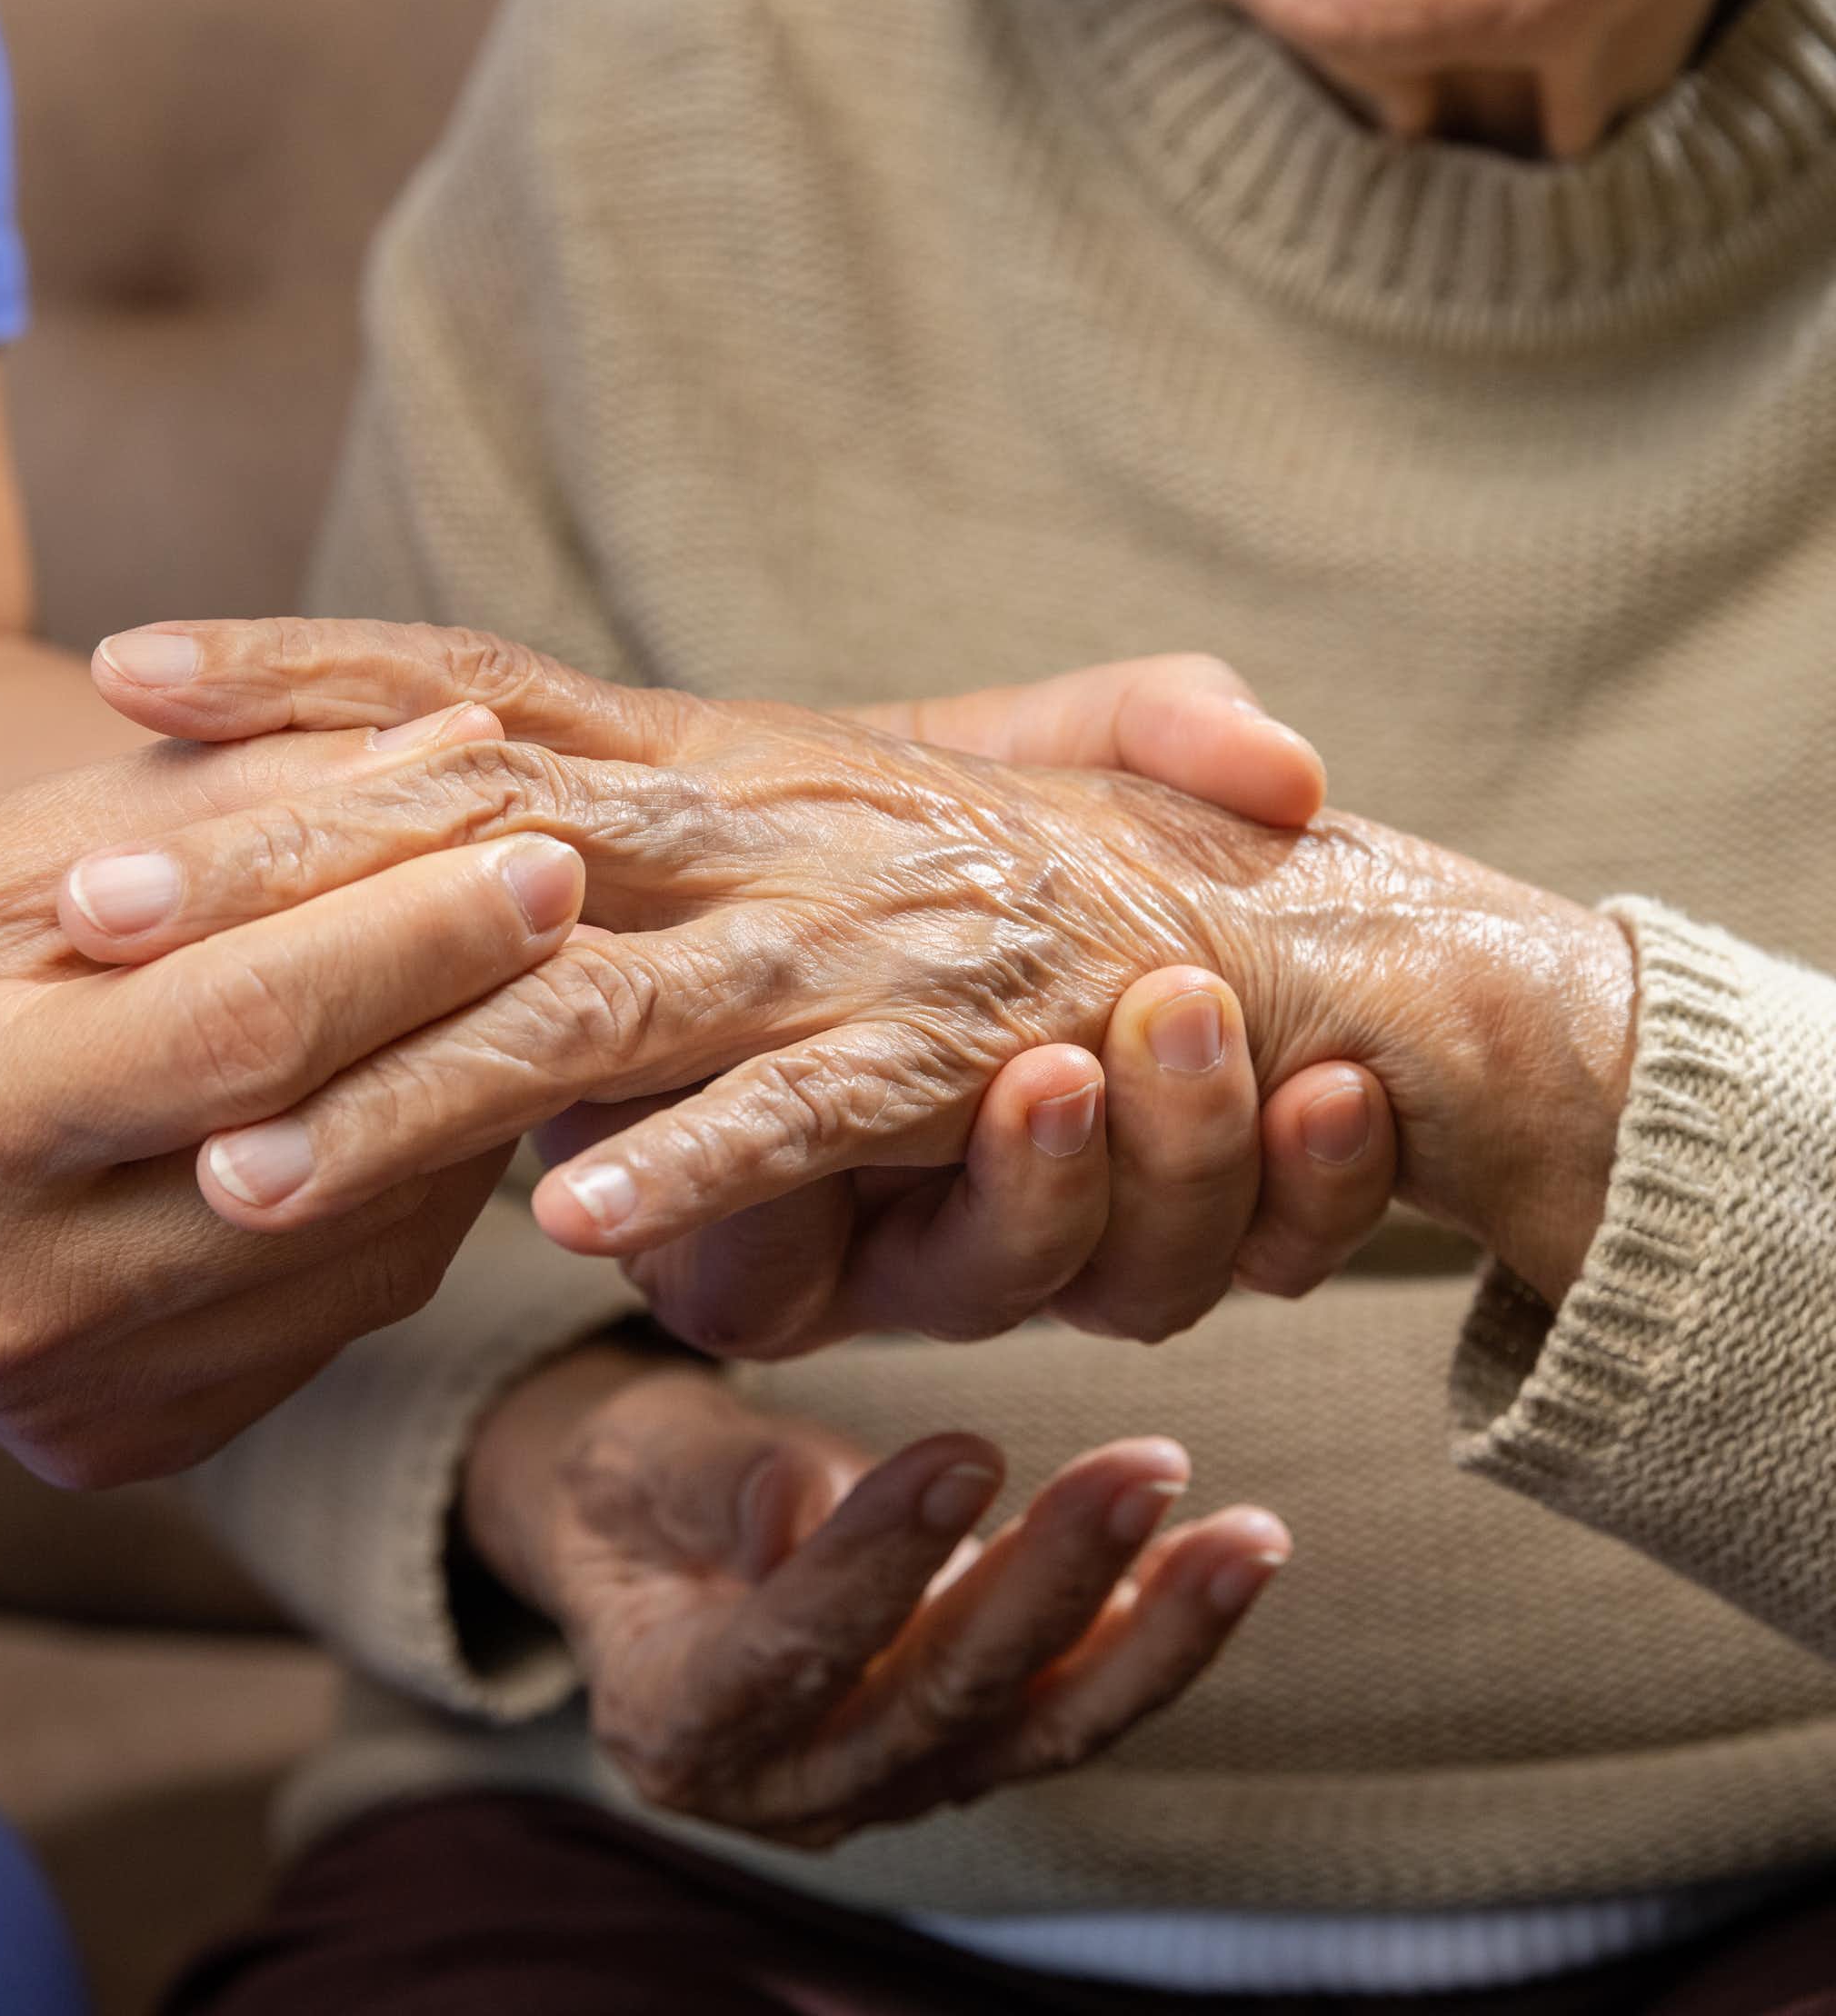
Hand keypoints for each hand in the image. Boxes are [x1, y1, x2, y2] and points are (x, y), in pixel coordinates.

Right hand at [0, 703, 585, 1484]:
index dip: (414, 938)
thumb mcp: (5, 849)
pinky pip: (337, 1314)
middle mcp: (13, 1302)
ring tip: (510, 987)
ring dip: (465, 1112)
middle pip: (329, 1157)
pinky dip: (404, 1199)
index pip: (243, 1032)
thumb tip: (462, 744)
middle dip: (478, 1015)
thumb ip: (233, 804)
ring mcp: (73, 1398)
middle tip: (583, 899)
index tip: (545, 844)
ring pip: (367, 1255)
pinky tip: (421, 1097)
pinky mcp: (124, 1443)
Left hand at [85, 620, 1635, 1324]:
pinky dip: (694, 1167)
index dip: (303, 671)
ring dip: (412, 1092)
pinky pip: (794, 1117)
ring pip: (588, 1012)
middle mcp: (749, 829)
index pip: (472, 689)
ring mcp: (837, 941)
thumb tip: (459, 778)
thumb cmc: (1010, 869)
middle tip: (87, 915)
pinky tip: (568, 1232)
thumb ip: (658, 783)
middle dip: (276, 878)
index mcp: (706, 758)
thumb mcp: (809, 795)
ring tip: (244, 1169)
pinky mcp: (944, 1056)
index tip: (125, 669)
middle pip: (472, 838)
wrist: (1263, 930)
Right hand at [460, 1345, 1288, 1847]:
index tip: (964, 1452)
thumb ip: (713, 1483)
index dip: (876, 1561)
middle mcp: (790, 1784)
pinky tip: (1226, 1562)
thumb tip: (799, 1503)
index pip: (788, 1653)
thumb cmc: (633, 1489)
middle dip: (1053, 1583)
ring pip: (1035, 1726)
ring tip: (1243, 1535)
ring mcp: (889, 1781)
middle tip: (1141, 1470)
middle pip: (937, 1700)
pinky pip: (1072, 1711)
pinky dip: (1156, 1643)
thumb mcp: (633, 1463)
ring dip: (1151, 1632)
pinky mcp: (965, 1753)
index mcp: (678, 1720)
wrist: (656, 1547)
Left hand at [535, 660, 1388, 1354]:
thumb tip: (1290, 766)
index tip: (1350, 1085)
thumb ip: (1163, 731)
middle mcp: (1024, 1214)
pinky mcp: (738, 1266)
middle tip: (1183, 1018)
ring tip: (1043, 1078)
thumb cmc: (876, 809)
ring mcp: (886, 1256)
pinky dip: (738, 1196)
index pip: (1278, 1202)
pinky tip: (744, 1172)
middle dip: (1193, 1162)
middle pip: (1163, 1273)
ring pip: (1004, 1286)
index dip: (1326, 1174)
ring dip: (1039, 1187)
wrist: (667, 862)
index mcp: (1124, 1112)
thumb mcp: (1030, 744)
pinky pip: (764, 1272)